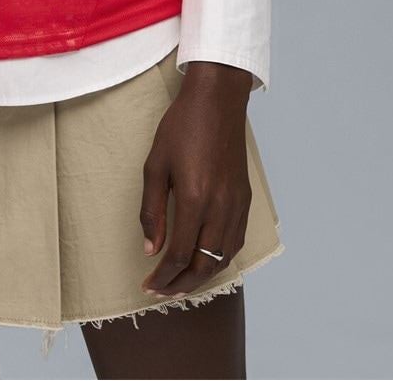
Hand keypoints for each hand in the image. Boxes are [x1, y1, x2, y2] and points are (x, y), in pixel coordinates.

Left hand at [138, 61, 252, 297]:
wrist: (217, 101)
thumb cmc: (182, 127)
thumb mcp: (155, 164)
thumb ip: (152, 210)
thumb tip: (151, 249)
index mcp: (195, 198)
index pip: (180, 255)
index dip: (163, 276)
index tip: (147, 285)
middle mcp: (221, 207)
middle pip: (205, 265)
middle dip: (181, 285)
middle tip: (161, 292)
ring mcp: (237, 204)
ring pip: (224, 257)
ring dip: (202, 276)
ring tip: (180, 282)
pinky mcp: (245, 198)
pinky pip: (236, 241)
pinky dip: (220, 258)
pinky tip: (206, 259)